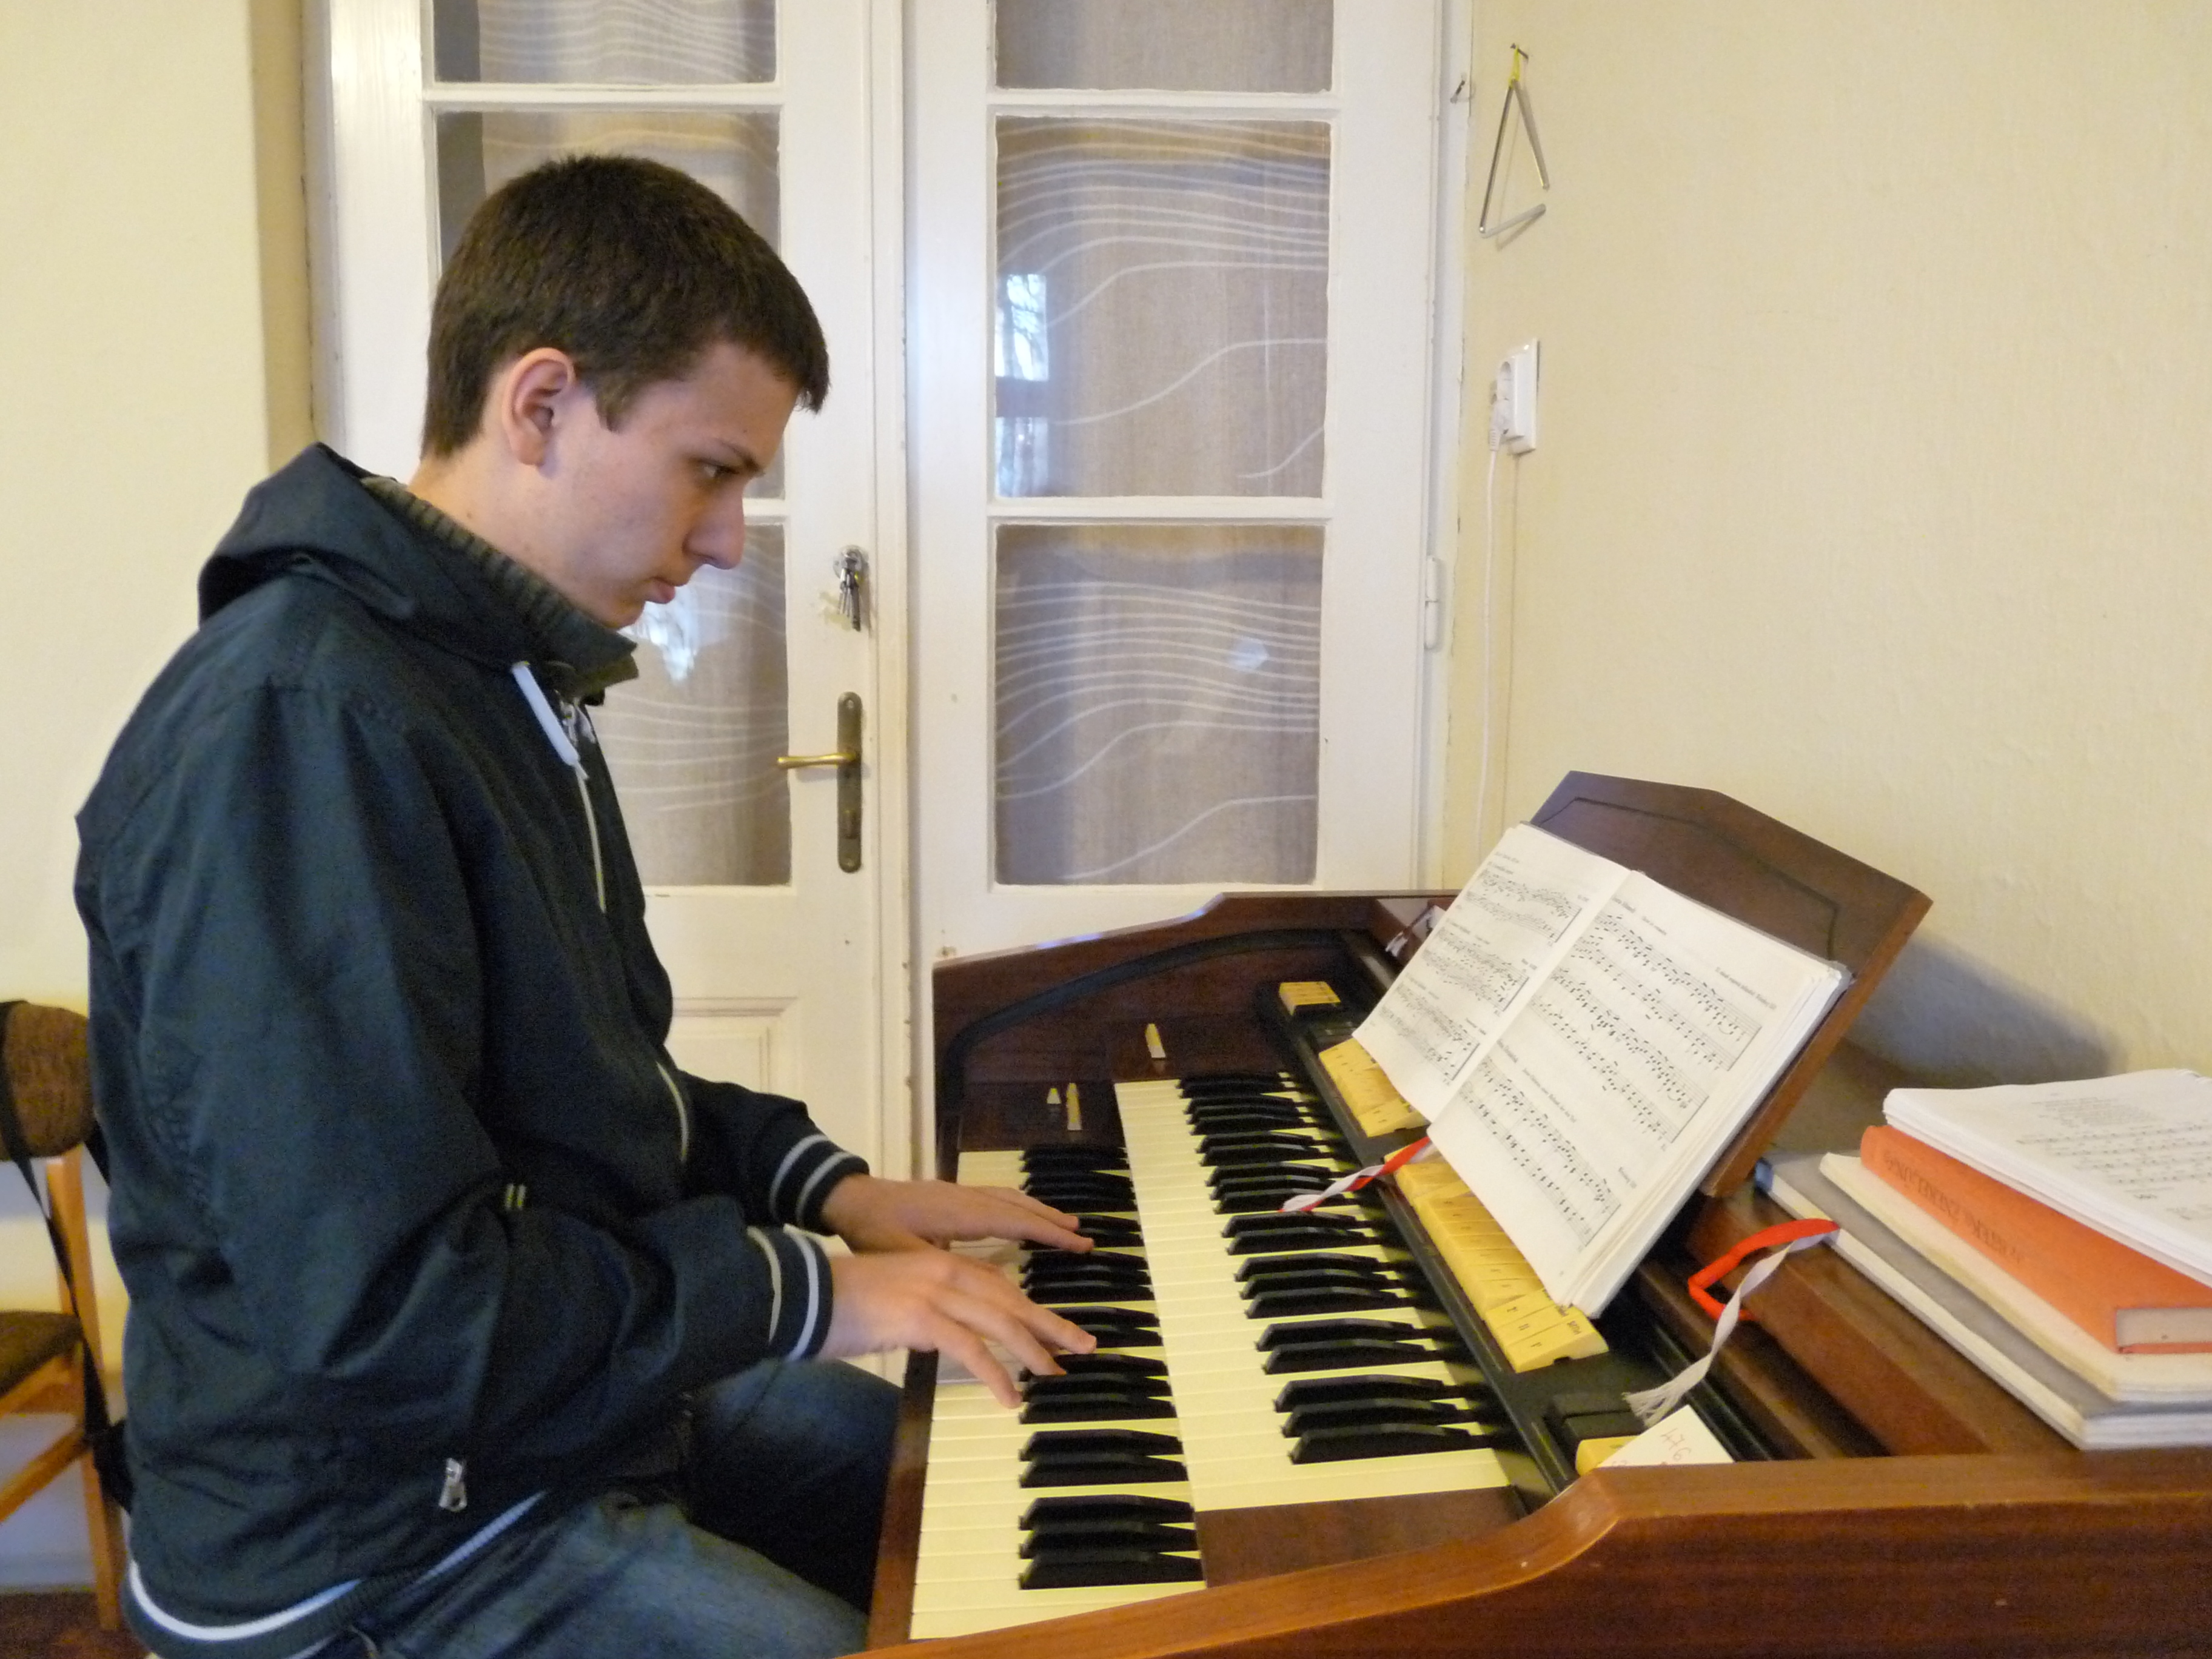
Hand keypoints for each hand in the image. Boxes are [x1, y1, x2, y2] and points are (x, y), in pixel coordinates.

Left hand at [818, 1173, 1092, 1255]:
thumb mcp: (904, 1256)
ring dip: (1037, 1210)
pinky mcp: (950, 1195)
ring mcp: (959, 1193)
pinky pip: (995, 1197)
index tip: (1079, 1243)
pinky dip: (1017, 1206)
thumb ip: (945, 1270)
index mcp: (961, 1213)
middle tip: (1083, 1236)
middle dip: (1051, 1221)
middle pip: (1018, 1206)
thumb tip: (986, 1288)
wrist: (848, 1198)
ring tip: (1063, 1224)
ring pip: (1007, 1198)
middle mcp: (966, 1198)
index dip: (1049, 1233)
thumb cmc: (872, 1230)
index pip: (1015, 1222)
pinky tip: (1019, 1216)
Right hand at [823, 1249, 1096, 1406]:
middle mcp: (942, 1269)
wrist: (804, 1295)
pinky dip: (995, 1374)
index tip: (1055, 1327)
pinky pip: (970, 1349)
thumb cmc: (841, 1303)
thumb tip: (946, 1336)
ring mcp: (933, 1291)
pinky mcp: (921, 1317)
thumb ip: (926, 1310)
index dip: (1030, 1307)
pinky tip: (1009, 1396)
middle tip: (1083, 1346)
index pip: (998, 1282)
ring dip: (1033, 1350)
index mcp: (937, 1260)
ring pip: (999, 1321)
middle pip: (1010, 1298)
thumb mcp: (894, 1298)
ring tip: (1055, 1373)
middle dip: (1050, 1324)